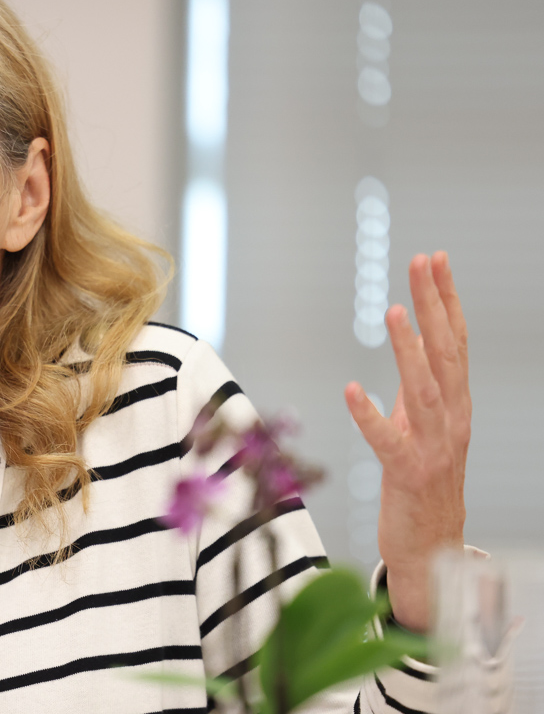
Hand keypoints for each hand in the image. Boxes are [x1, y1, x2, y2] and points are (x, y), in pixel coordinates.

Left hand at [345, 252, 469, 632]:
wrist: (432, 550)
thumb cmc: (423, 483)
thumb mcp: (423, 425)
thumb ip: (420, 386)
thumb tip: (414, 341)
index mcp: (455, 405)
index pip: (455, 342)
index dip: (446, 300)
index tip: (434, 259)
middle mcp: (451, 421)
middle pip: (446, 354)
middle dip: (435, 305)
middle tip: (422, 261)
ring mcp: (433, 448)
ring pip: (425, 391)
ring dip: (408, 350)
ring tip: (393, 311)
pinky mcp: (406, 475)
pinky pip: (387, 441)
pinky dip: (370, 415)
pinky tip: (352, 389)